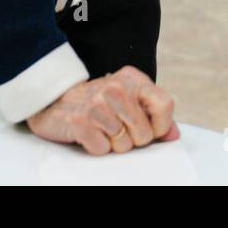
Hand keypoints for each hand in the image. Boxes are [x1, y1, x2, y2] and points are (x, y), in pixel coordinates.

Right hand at [25, 65, 179, 154]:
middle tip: (117, 128)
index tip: (151, 131)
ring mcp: (97, 104)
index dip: (161, 126)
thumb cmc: (97, 102)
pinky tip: (89, 134)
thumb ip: (153, 114)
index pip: (164, 105)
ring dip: (113, 144)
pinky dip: (96, 148)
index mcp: (133, 78)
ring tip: (101, 129)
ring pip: (124, 145)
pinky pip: (102, 149)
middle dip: (134, 139)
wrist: (53, 100)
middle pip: (145, 132)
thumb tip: (173, 136)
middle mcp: (116, 88)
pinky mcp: (79, 122)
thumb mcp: (128, 99)